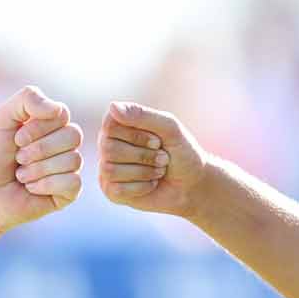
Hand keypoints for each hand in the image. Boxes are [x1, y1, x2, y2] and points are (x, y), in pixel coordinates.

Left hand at [0, 85, 83, 234]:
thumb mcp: (1, 118)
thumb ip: (27, 99)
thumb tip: (58, 109)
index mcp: (50, 123)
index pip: (62, 115)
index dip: (38, 128)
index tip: (17, 139)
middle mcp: (64, 143)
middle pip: (73, 136)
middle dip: (39, 149)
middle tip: (18, 159)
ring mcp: (69, 167)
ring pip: (73, 160)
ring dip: (38, 170)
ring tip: (21, 175)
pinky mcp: (70, 191)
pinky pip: (73, 182)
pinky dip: (46, 185)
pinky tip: (31, 189)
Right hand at [97, 101, 210, 217]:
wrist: (192, 183)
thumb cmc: (180, 151)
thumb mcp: (169, 127)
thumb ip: (143, 115)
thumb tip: (112, 106)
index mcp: (119, 124)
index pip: (111, 126)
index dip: (136, 136)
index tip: (158, 141)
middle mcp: (107, 143)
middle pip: (109, 149)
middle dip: (144, 156)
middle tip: (163, 158)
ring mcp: (106, 167)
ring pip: (111, 170)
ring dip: (144, 172)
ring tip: (158, 171)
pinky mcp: (111, 190)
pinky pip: (117, 190)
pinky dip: (142, 187)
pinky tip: (151, 184)